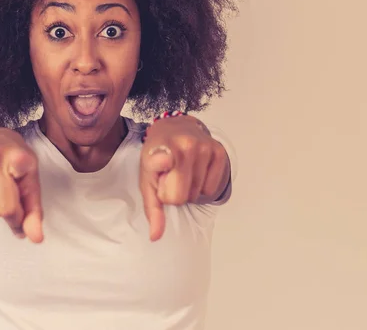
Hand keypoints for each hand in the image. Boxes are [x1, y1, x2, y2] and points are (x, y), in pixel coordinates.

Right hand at [0, 127, 42, 242]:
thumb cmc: (15, 159)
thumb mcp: (32, 178)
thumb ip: (35, 210)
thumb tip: (36, 239)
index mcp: (17, 156)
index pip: (18, 189)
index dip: (22, 208)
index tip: (23, 200)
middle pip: (4, 210)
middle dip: (13, 216)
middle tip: (17, 206)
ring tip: (1, 196)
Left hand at [139, 115, 229, 241]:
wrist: (174, 128)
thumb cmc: (157, 157)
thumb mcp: (147, 179)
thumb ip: (152, 208)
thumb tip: (155, 237)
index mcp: (159, 150)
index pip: (162, 159)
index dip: (163, 161)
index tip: (168, 160)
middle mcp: (183, 145)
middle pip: (180, 197)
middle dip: (173, 193)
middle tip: (170, 177)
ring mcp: (203, 147)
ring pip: (197, 194)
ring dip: (189, 190)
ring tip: (182, 173)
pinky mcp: (219, 151)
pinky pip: (212, 189)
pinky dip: (203, 186)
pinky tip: (195, 172)